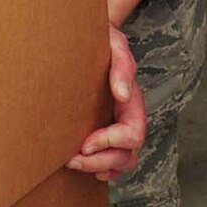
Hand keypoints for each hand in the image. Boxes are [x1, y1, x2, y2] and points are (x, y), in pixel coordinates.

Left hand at [67, 0, 148, 182]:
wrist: (88, 37)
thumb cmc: (102, 39)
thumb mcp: (114, 44)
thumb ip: (121, 66)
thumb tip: (122, 93)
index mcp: (133, 100)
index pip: (133, 133)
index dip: (111, 143)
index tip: (85, 143)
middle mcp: (128, 116)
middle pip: (129, 154)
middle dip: (101, 161)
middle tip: (72, 159)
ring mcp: (118, 125)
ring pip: (124, 161)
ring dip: (101, 167)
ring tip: (76, 163)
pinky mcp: (106, 130)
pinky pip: (114, 161)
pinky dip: (104, 170)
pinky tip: (89, 167)